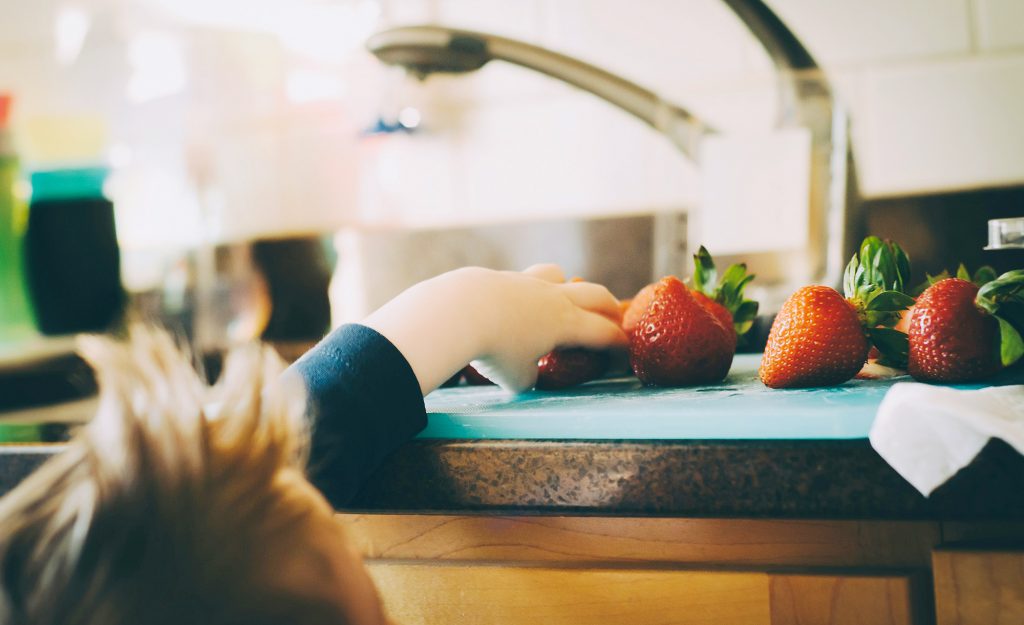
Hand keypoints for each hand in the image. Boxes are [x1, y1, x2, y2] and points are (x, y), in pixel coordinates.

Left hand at [363, 264, 626, 393]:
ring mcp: (527, 283)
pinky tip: (515, 304)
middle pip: (595, 295)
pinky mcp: (501, 277)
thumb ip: (529, 377)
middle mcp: (554, 298)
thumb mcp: (516, 379)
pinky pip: (525, 280)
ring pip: (559, 275)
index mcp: (567, 324)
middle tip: (613, 319)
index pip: (605, 333)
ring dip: (568, 286)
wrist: (459, 311)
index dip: (619, 345)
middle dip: (609, 308)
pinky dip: (529, 291)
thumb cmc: (493, 350)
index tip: (624, 353)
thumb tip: (526, 374)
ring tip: (564, 300)